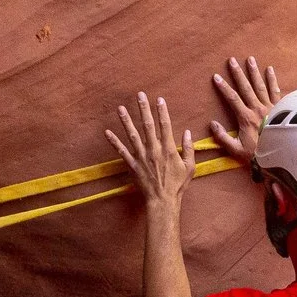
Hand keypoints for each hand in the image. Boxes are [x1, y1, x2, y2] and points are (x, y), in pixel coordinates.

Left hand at [105, 92, 194, 207]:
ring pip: (132, 135)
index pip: (165, 125)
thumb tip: (187, 132)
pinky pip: (121, 152)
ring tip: (120, 108)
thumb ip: (188, 148)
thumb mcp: (190, 167)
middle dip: (143, 109)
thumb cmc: (177, 185)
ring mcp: (141, 157)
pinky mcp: (132, 165)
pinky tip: (107, 132)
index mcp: (168, 149)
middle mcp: (154, 150)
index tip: (159, 99)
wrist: (162, 201)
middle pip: (148, 125)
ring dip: (126, 120)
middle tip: (139, 95)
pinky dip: (114, 142)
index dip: (162, 111)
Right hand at [209, 55, 281, 166]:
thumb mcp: (237, 150)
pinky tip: (270, 69)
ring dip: (254, 72)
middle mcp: (258, 109)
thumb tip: (212, 124)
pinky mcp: (280, 107)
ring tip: (250, 59)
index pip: (232, 99)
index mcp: (246, 118)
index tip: (216, 77)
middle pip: (246, 88)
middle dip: (238, 73)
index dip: (223, 87)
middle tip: (232, 60)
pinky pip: (276, 91)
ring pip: (261, 86)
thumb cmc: (259, 154)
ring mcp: (270, 107)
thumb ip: (223, 138)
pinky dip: (273, 80)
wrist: (282, 155)